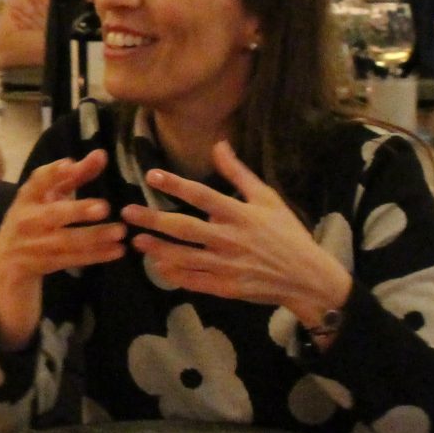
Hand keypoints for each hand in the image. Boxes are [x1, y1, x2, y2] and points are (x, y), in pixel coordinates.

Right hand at [0, 150, 126, 344]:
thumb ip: (74, 176)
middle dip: (77, 210)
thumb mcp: (48, 198)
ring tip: (120, 232)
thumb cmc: (33, 223)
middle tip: (104, 207)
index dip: (53, 173)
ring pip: (65, 241)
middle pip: (53, 214)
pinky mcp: (39, 265)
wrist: (5, 267)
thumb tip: (101, 154)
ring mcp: (31, 245)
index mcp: (27, 198)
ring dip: (93, 237)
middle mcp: (26, 219)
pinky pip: (70, 260)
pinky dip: (94, 256)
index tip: (71, 165)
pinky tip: (116, 251)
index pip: (37, 181)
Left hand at [123, 138, 352, 329]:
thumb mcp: (268, 198)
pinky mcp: (226, 287)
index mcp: (241, 214)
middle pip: (184, 228)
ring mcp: (227, 265)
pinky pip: (194, 281)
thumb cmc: (287, 233)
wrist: (307, 278)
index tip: (151, 176)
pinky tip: (158, 265)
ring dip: (157, 248)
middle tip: (126, 213)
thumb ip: (239, 173)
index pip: (202, 195)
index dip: (175, 185)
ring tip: (135, 240)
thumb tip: (219, 144)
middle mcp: (230, 239)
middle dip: (153, 220)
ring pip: (183, 257)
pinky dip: (174, 274)